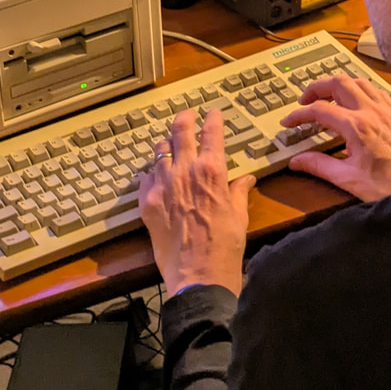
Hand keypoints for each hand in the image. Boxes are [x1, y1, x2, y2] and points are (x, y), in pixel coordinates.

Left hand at [140, 108, 252, 297]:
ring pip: (159, 151)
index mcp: (212, 171)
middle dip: (185, 119)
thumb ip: (238, 192)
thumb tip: (245, 180)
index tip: (213, 113)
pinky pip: (145, 177)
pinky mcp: (146, 203)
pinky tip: (156, 178)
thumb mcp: (239, 216)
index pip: (212, 133)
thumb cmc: (225, 247)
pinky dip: (152, 174)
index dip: (213, 119)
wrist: (198, 276)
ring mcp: (162, 185)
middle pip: (180, 132)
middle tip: (187, 115)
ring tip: (169, 146)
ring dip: (166, 146)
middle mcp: (184, 171)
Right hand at [281, 73, 390, 201]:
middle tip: (305, 100)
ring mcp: (386, 110)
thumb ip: (319, 166)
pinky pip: (375, 89)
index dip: (299, 114)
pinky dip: (359, 88)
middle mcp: (372, 112)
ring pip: (358, 80)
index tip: (290, 122)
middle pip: (338, 82)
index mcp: (357, 127)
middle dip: (317, 87)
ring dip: (338, 84)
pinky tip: (354, 101)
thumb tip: (298, 160)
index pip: (320, 110)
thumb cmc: (390, 185)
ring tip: (327, 97)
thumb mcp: (348, 179)